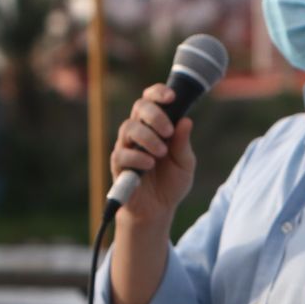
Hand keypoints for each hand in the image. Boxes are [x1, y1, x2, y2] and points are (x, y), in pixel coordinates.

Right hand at [109, 84, 196, 229]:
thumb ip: (183, 143)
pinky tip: (150, 165)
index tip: (172, 97)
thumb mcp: (185, 163)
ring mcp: (126, 147)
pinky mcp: (118, 165)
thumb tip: (186, 120)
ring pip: (128, 127)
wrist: (158, 210)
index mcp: (155, 126)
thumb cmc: (170, 183)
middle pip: (139, 107)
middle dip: (155, 115)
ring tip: (161, 152)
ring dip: (147, 137)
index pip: (151, 99)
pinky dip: (137, 157)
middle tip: (168, 131)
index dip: (158, 93)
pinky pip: (122, 154)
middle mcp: (138, 132)